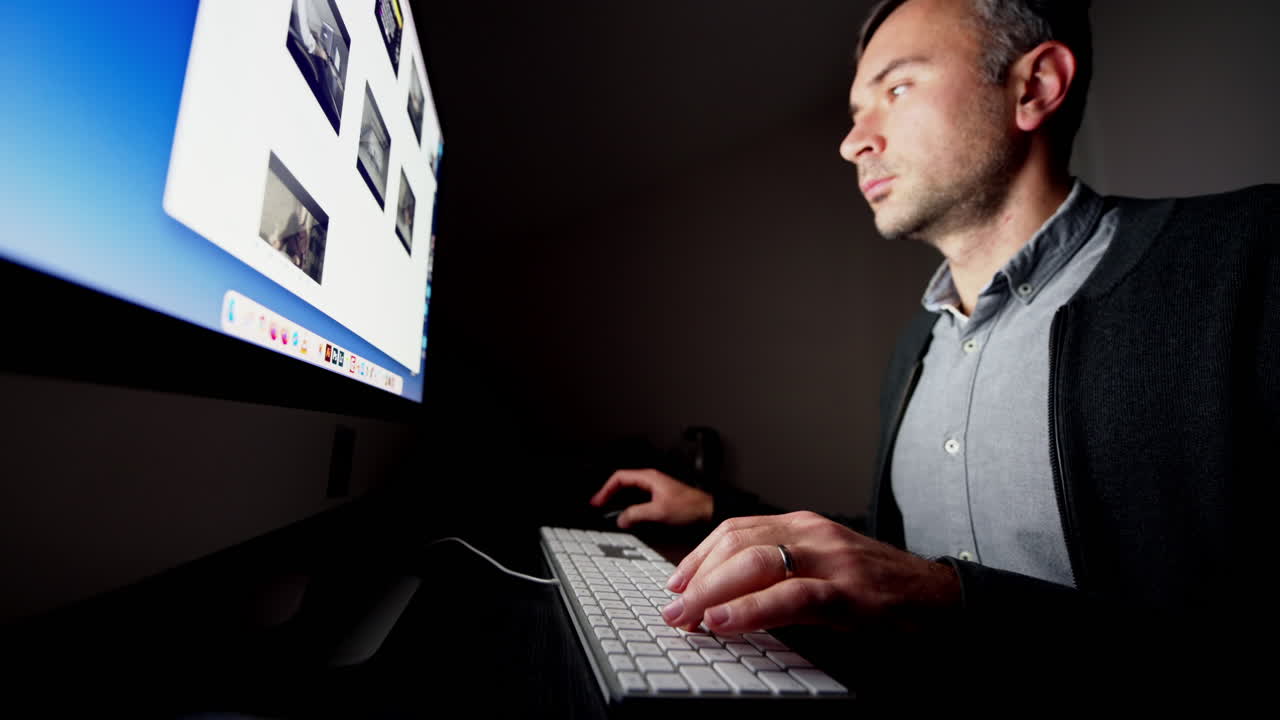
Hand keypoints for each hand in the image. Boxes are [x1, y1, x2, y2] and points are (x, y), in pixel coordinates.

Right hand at [589, 468, 713, 528]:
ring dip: (619, 501)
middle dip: (610, 494)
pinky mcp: (660, 498)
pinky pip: (639, 499)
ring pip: (631, 492)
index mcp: (649, 478)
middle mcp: (651, 480)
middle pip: (623, 483)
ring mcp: (656, 488)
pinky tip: (628, 516)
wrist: (708, 511)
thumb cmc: (690, 507)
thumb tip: (621, 519)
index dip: (606, 489)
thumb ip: (637, 514)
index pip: (619, 478)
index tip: (598, 501)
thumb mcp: (659, 511)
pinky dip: (629, 506)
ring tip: (610, 511)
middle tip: (599, 506)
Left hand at [659, 511, 959, 633]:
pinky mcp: (848, 592)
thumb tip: (726, 594)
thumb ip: (781, 570)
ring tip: (688, 617)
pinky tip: (724, 622)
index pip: (735, 530)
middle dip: (697, 576)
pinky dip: (750, 610)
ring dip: (712, 592)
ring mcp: (831, 560)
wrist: (938, 595)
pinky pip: (790, 597)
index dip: (699, 557)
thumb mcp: (824, 566)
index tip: (677, 583)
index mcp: (803, 525)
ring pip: (757, 563)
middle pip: (737, 543)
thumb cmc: (878, 585)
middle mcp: (813, 533)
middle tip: (672, 608)